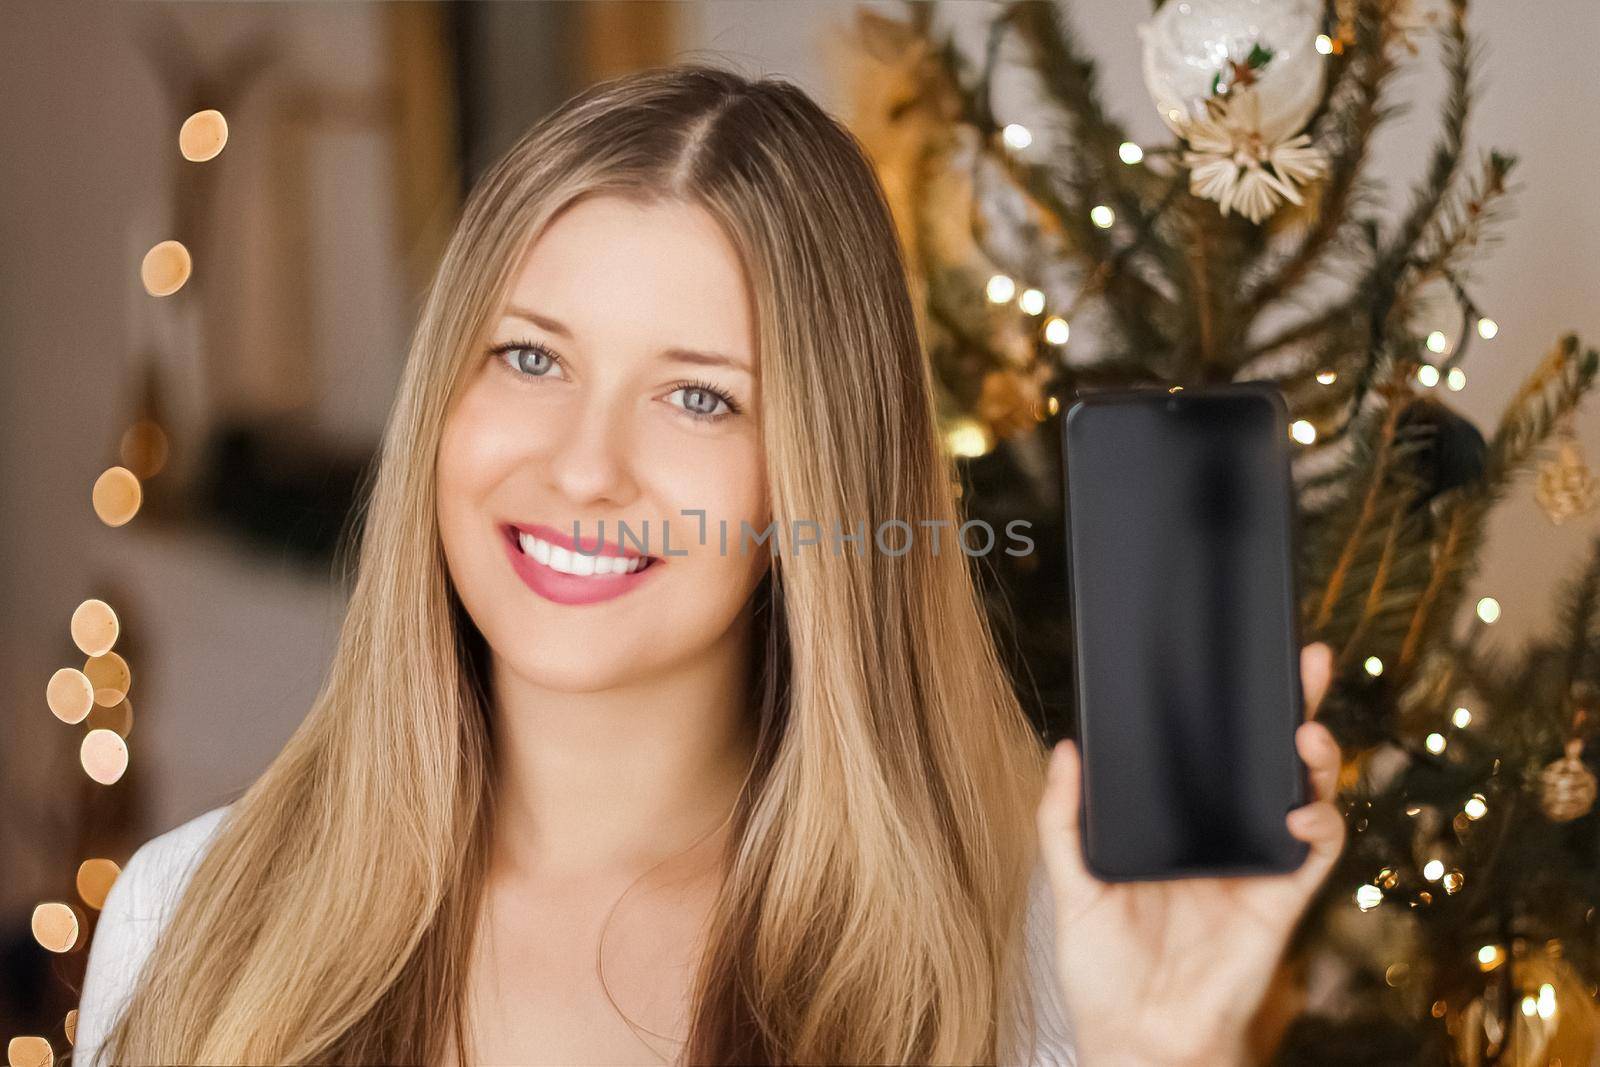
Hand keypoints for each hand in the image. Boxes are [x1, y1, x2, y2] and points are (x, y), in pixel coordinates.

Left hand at [1035, 642, 1343, 1066]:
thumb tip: (1065, 749)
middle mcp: (1224, 833)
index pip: (1211, 752)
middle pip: (1267, 759)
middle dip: (1295, 706)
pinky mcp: (1281, 899)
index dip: (1231, 707)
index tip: (1238, 657)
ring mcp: (1256, 862)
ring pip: (1304, 795)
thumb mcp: (1069, 883)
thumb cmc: (1103, 970)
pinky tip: (1298, 813)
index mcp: (1179, 823)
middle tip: (1305, 660)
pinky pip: (1317, 855)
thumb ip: (1063, 819)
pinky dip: (1317, 828)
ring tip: (1303, 730)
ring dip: (1315, 759)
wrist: (1136, 1037)